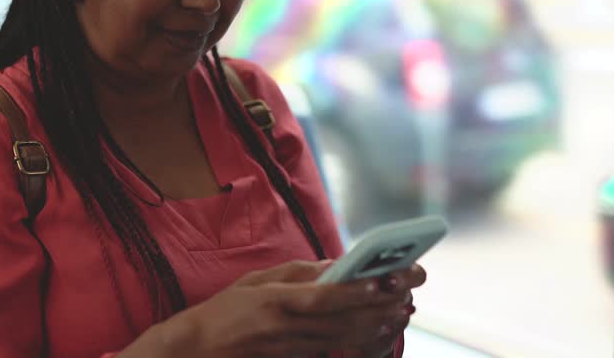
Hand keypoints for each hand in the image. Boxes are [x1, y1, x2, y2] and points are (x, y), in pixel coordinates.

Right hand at [128, 260, 425, 357]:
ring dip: (382, 321)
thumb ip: (298, 273)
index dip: (364, 288)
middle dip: (385, 301)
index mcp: (278, 300)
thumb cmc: (226, 310)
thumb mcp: (257, 281)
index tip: (392, 274)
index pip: (330, 296)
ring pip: (349, 336)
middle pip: (349, 318)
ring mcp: (296, 348)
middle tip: (413, 284)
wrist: (200, 350)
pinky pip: (340, 350)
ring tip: (406, 306)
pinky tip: (384, 331)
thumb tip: (336, 265)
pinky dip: (367, 340)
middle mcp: (290, 327)